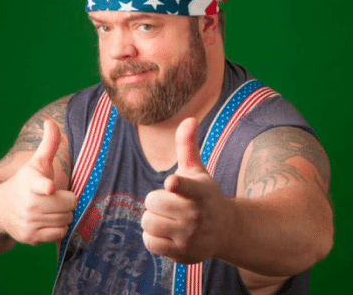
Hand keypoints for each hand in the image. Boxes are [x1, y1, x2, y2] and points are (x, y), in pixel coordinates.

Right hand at [0, 120, 77, 245]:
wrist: (0, 208)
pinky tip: (49, 220)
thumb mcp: (36, 162)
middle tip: (58, 197)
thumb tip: (50, 121)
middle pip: (69, 203)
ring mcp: (29, 222)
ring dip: (64, 214)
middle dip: (68, 200)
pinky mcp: (31, 238)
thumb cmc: (25, 181)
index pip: (40, 183)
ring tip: (52, 208)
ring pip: (66, 219)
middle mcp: (29, 203)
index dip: (46, 186)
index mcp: (31, 181)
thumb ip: (49, 143)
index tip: (50, 188)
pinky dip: (59, 228)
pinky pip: (60, 234)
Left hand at [141, 118, 232, 263]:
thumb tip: (188, 118)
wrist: (224, 230)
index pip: (187, 186)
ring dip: (152, 218)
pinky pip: (149, 243)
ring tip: (166, 217)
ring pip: (148, 223)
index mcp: (200, 191)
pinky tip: (165, 231)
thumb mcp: (198, 170)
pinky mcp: (182, 254)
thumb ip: (187, 145)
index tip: (172, 182)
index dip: (178, 184)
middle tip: (169, 201)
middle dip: (156, 200)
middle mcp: (196, 215)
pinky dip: (152, 236)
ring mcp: (189, 237)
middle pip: (152, 203)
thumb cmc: (205, 195)